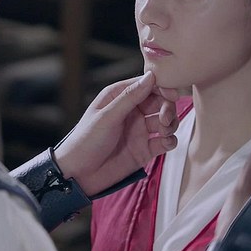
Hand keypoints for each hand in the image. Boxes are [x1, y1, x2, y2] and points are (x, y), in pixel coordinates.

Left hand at [54, 71, 178, 196]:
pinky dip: (170, 140)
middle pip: (160, 102)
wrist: (78, 174)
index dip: (162, 87)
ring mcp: (139, 131)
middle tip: (165, 119)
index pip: (147, 85)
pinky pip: (165, 141)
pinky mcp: (145, 149)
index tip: (172, 94)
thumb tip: (151, 76)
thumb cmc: (85, 141)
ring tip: (164, 131)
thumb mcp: (107, 116)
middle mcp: (131, 112)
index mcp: (119, 97)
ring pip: (165, 121)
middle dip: (168, 108)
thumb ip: (130, 97)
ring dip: (171, 124)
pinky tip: (165, 142)